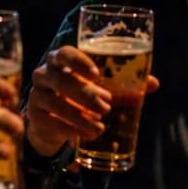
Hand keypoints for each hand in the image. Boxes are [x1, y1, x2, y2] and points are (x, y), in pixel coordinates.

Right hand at [27, 44, 157, 158]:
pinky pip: (49, 122)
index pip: (65, 53)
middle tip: (106, 106)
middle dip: (84, 94)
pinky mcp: (34, 116)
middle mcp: (44, 73)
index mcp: (61, 59)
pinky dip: (69, 129)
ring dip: (78, 115)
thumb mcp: (103, 88)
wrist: (55, 121)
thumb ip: (126, 83)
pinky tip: (85, 135)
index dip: (79, 62)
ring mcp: (36, 95)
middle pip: (60, 79)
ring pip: (54, 102)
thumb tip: (153, 83)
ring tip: (99, 126)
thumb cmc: (82, 96)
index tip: (96, 74)